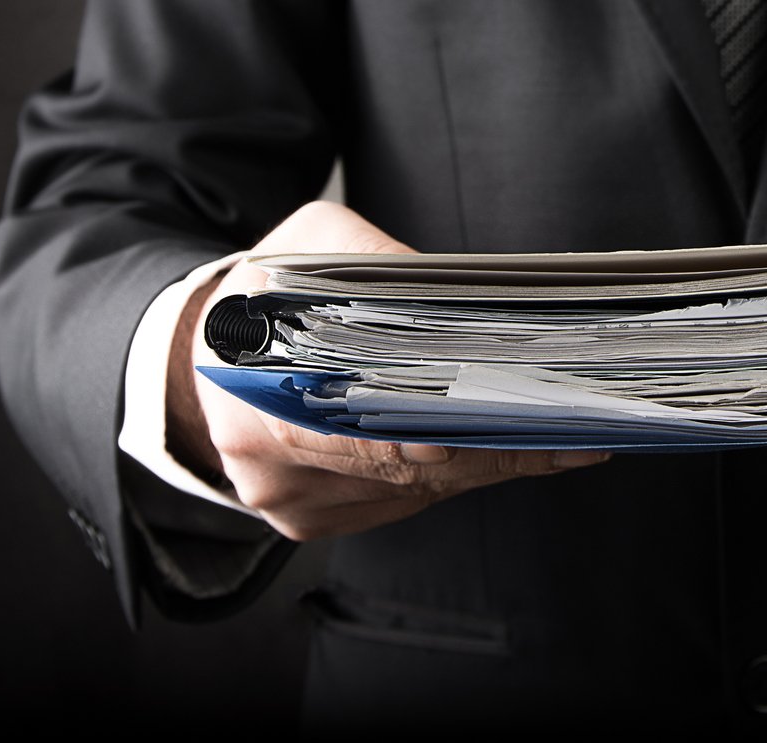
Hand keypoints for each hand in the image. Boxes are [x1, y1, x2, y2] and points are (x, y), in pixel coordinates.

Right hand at [165, 200, 610, 540]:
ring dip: (488, 461)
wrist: (190, 357)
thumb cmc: (258, 295)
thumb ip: (373, 258)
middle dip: (496, 444)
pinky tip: (506, 445)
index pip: (372, 431)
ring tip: (565, 430)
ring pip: (415, 492)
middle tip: (575, 424)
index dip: (453, 428)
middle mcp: (272, 467)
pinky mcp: (312, 522)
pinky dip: (456, 474)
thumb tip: (449, 292)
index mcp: (257, 398)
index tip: (523, 414)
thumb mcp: (309, 244)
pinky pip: (401, 502)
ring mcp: (291, 505)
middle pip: (409, 468)